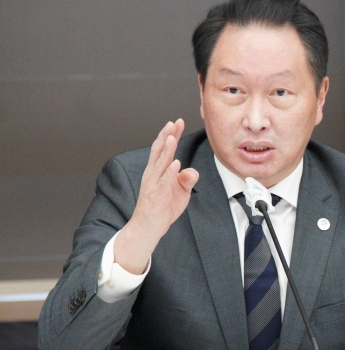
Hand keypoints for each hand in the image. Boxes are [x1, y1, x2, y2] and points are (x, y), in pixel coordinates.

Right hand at [114, 119, 198, 273]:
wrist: (149, 227)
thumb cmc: (163, 208)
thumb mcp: (181, 191)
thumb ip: (187, 179)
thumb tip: (191, 170)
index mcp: (158, 171)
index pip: (164, 149)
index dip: (170, 135)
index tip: (177, 122)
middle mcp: (153, 174)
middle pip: (160, 151)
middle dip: (167, 136)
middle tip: (174, 122)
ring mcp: (154, 184)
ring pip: (160, 163)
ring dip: (167, 149)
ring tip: (172, 136)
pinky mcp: (157, 196)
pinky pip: (164, 182)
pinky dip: (169, 172)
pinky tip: (176, 163)